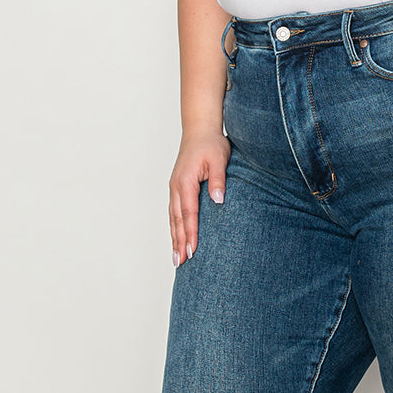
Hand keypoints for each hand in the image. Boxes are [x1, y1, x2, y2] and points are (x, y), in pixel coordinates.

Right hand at [168, 129, 231, 264]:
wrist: (200, 130)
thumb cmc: (211, 144)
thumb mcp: (219, 159)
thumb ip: (218, 180)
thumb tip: (217, 200)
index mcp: (185, 181)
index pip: (189, 213)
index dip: (190, 233)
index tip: (192, 250)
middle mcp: (176, 187)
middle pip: (177, 220)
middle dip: (179, 242)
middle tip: (181, 262)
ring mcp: (174, 188)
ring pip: (173, 218)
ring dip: (174, 238)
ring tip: (177, 258)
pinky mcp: (177, 188)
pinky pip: (174, 212)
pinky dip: (175, 227)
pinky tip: (177, 239)